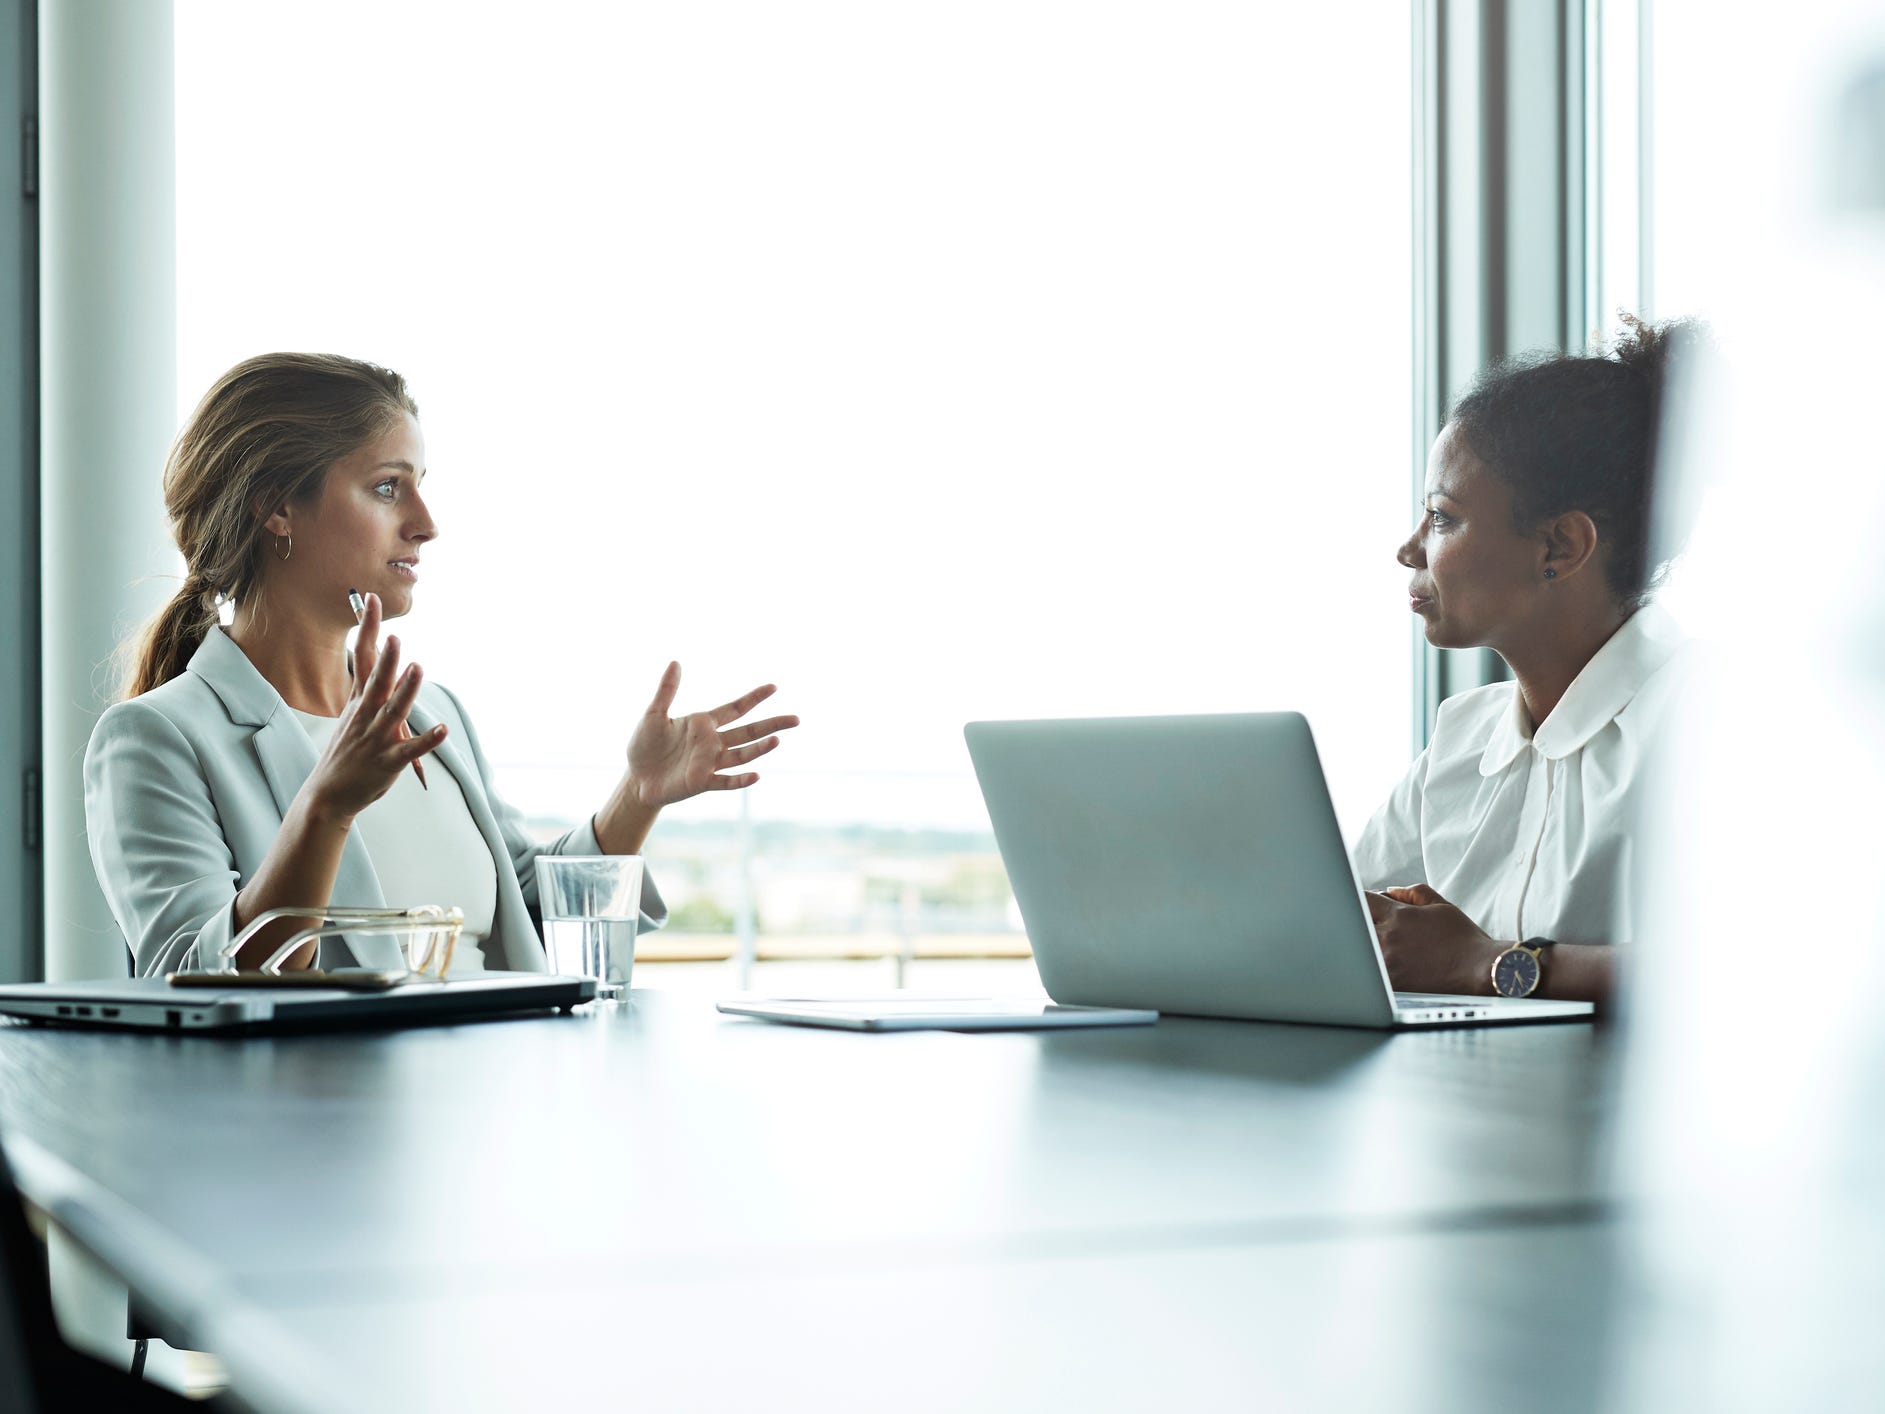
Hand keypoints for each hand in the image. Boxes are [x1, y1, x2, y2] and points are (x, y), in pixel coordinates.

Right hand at [304, 593, 446, 823]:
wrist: (327, 794)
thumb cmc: (347, 752)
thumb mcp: (356, 716)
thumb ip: (374, 691)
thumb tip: (395, 667)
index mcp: (359, 701)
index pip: (362, 657)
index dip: (368, 628)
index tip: (370, 599)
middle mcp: (366, 716)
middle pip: (377, 681)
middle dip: (386, 659)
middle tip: (396, 635)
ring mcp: (376, 739)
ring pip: (394, 711)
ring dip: (406, 690)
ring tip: (418, 668)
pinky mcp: (388, 762)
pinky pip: (410, 750)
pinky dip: (427, 740)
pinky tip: (442, 729)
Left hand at [625, 663, 799, 807]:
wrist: (636, 778)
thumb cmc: (644, 746)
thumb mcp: (653, 714)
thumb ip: (667, 690)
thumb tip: (675, 661)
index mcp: (704, 724)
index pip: (736, 708)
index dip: (754, 698)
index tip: (774, 687)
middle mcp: (713, 743)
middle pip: (749, 732)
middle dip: (772, 724)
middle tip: (796, 719)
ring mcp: (710, 763)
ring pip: (742, 755)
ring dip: (759, 748)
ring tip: (777, 740)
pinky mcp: (702, 782)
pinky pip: (725, 781)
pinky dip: (741, 780)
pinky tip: (756, 776)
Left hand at [1363, 884, 1503, 994]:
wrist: (1481, 970)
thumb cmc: (1464, 937)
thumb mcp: (1441, 905)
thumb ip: (1412, 893)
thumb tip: (1390, 890)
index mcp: (1397, 916)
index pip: (1360, 900)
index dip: (1362, 900)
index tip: (1370, 906)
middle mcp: (1387, 938)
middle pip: (1352, 923)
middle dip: (1359, 920)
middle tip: (1374, 925)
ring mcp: (1387, 963)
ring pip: (1358, 949)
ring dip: (1364, 944)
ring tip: (1384, 946)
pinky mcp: (1391, 984)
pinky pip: (1369, 973)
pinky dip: (1371, 966)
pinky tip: (1388, 965)